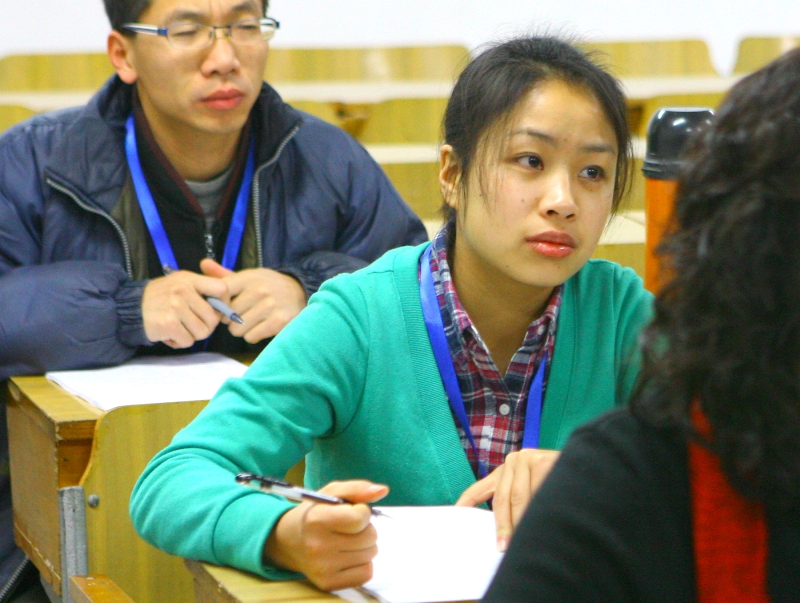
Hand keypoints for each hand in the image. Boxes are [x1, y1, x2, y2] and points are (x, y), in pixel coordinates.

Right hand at [141, 270, 229, 347]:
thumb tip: (226, 308)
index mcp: (189, 279)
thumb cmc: (162, 297)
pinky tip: (171, 333)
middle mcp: (183, 291)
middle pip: (213, 318)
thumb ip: (202, 290)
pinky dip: (180, 341)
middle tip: (192, 324)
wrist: (131, 307)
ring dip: (193, 335)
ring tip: (180, 327)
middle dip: (206, 326)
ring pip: (202, 332)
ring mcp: (175, 307)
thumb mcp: (181, 283)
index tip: (218, 312)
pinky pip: (188, 341)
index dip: (225, 304)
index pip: (221, 289)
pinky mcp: (168, 324)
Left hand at [200, 259, 306, 342]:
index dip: (217, 304)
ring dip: (241, 330)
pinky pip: (251, 337)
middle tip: (240, 316)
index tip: (224, 306)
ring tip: (250, 322)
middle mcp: (259, 290)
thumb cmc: (267, 286)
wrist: (300, 292)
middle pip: (227, 316)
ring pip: (237, 329)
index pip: (220, 293)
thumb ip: (224, 274)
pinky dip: (253, 336)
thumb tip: (203, 263)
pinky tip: (260, 328)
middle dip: (230, 320)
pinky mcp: (279, 321)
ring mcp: (270, 305)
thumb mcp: (248, 277)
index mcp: (248, 278)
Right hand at [263, 480, 388, 590]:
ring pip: (371, 554)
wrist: (289, 540)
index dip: (362, 512)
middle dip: (365, 529)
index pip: (360, 519)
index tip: (351, 511)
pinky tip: (347, 556)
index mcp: (317, 520)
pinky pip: (367, 573)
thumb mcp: (331, 493)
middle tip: (348, 528)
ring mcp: (323, 568)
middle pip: (370, 537)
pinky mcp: (329, 583)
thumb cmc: (315, 513)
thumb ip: (357, 488)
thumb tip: (382, 491)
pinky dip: (363, 563)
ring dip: (364, 546)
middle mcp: (318, 546)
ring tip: (346, 540)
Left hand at [455, 448, 559, 551]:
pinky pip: (539, 493)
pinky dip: (541, 509)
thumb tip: (504, 537)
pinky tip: (544, 518)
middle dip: (504, 525)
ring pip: (521, 498)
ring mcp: (529, 459)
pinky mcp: (545, 460)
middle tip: (503, 546)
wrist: (591, 465)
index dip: (466, 503)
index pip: (480, 489)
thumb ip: (517, 505)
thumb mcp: (533, 492)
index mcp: (506, 470)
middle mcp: (514, 461)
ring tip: (523, 539)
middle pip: (503, 498)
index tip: (455, 516)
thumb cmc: (559, 484)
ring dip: (523, 520)